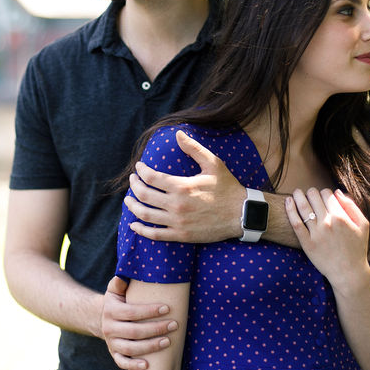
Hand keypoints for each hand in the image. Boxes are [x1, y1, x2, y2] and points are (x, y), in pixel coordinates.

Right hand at [101, 276, 178, 369]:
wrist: (102, 319)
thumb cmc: (118, 302)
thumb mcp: (115, 291)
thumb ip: (119, 283)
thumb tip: (123, 277)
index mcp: (110, 310)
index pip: (131, 312)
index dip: (149, 311)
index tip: (167, 308)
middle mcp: (109, 328)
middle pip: (133, 332)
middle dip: (156, 329)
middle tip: (174, 325)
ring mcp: (111, 343)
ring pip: (130, 348)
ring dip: (150, 346)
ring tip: (168, 342)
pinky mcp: (114, 354)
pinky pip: (122, 363)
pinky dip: (134, 365)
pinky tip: (148, 365)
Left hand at [123, 130, 243, 243]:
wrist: (241, 214)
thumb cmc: (227, 187)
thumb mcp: (213, 164)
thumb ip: (194, 148)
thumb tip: (178, 134)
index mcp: (182, 186)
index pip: (150, 177)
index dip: (141, 171)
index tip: (139, 167)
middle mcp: (176, 205)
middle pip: (144, 195)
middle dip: (134, 186)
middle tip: (132, 181)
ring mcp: (178, 222)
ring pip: (145, 215)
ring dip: (132, 207)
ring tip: (128, 200)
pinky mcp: (181, 235)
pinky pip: (155, 235)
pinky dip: (141, 230)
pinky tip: (134, 225)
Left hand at [285, 188, 369, 290]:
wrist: (349, 273)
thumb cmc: (357, 248)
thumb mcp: (363, 225)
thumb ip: (351, 206)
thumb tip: (336, 192)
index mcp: (341, 217)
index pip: (327, 194)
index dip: (324, 192)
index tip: (323, 197)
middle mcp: (327, 223)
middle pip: (313, 196)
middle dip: (311, 192)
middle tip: (309, 194)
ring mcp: (316, 233)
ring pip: (303, 206)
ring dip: (298, 195)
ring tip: (296, 193)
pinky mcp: (307, 243)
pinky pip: (296, 223)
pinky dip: (290, 210)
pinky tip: (288, 202)